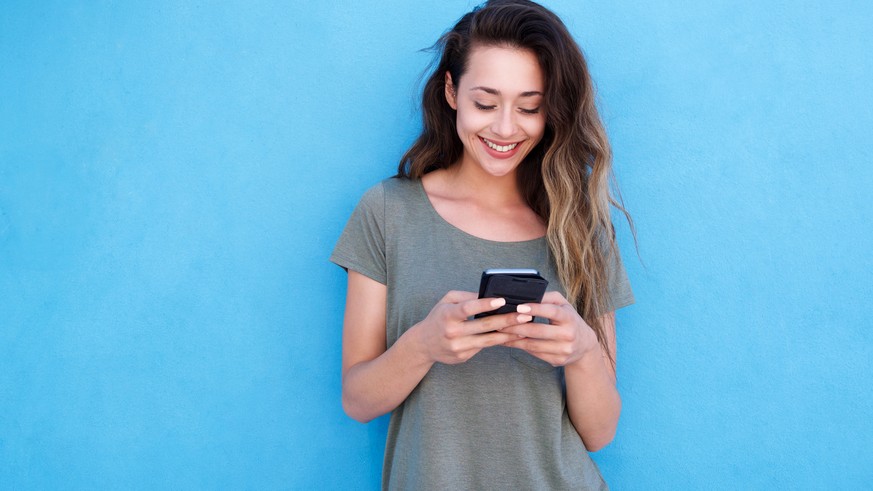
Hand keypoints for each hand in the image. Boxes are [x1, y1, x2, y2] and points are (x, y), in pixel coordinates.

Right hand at [412, 291, 532, 364]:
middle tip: (525, 315)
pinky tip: (511, 337)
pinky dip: (498, 341)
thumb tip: (489, 294)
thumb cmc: (439, 317)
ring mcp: (458, 346)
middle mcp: (452, 332)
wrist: (423, 344)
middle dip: (506, 320)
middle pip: (483, 326)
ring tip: (524, 328)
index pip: (468, 308)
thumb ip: (467, 297)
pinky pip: (484, 347)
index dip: (485, 304)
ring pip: (488, 340)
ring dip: (508, 334)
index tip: (502, 300)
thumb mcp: (447, 301)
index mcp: (447, 314)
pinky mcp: (463, 356)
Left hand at [499, 291, 599, 366]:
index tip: (518, 307)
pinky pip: (535, 354)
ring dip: (514, 339)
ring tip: (500, 332)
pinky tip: (509, 342)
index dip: (535, 309)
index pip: (552, 311)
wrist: (585, 344)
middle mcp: (568, 334)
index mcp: (569, 317)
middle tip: (500, 322)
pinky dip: (520, 347)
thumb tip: (527, 294)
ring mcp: (563, 349)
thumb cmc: (569, 319)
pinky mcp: (558, 360)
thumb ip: (547, 298)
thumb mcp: (563, 305)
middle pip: (538, 331)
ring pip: (533, 345)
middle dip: (516, 326)